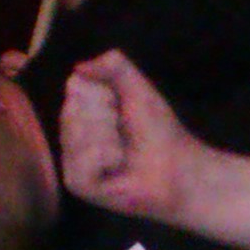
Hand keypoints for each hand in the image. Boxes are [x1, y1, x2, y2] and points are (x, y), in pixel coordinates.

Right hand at [60, 49, 201, 221]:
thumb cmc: (158, 130)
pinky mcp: (78, 184)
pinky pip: (81, 160)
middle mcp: (71, 133)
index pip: (75, 86)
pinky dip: (105, 156)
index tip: (122, 105)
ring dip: (108, 137)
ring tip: (123, 150)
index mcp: (81, 109)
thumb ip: (114, 65)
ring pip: (75, 134)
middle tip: (124, 131)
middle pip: (71, 109)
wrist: (178, 167)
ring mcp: (72, 159)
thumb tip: (77, 68)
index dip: (104, 93)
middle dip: (105, 116)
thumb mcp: (137, 88)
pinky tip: (118, 163)